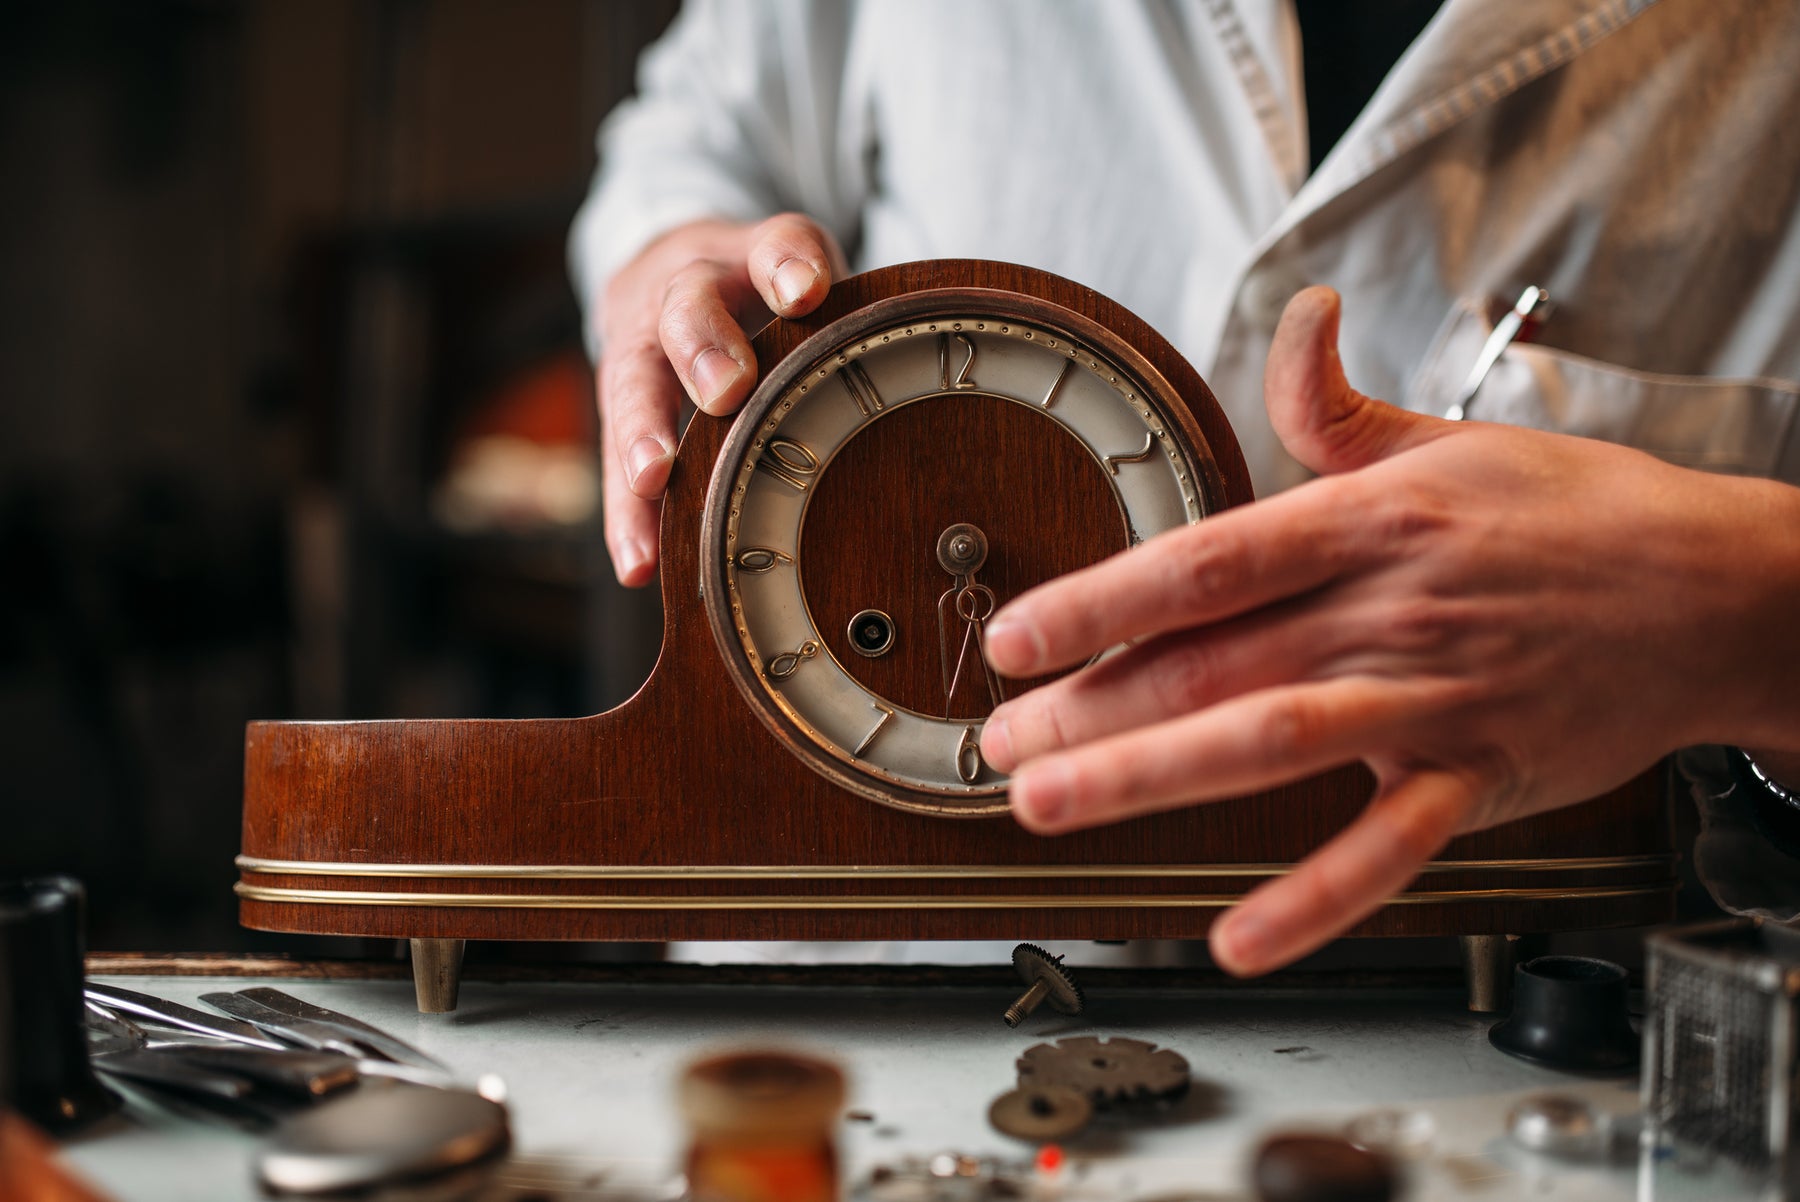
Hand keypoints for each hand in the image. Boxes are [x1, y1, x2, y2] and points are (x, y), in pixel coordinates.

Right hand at [595, 215, 846, 584]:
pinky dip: (629, 514)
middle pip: (686, 310)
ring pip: (635, 383)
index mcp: (741, 257)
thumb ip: (817, 285)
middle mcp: (680, 293)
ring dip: (644, 434)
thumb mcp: (795, 266)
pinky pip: (618, 463)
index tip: (804, 291)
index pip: (770, 246)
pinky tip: (639, 560)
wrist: (663, 274)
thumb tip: (844, 318)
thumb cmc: (752, 287)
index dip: (786, 265)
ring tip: (651, 478)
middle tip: (726, 389)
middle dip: (704, 350)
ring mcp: (641, 348)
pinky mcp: (620, 407)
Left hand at [979, 287, 1799, 974]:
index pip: (1209, 561)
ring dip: (1153, 777)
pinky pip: (1393, 847)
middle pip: (1215, 658)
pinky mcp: (1482, 773)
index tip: (1014, 636)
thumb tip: (1296, 318)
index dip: (1100, 600)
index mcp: (1372, 519)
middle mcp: (1392, 607)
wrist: (1720, 589)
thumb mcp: (1451, 438)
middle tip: (998, 742)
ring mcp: (1437, 696)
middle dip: (1092, 704)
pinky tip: (1238, 936)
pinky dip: (1318, 897)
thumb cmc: (1576, 512)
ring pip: (1275, 739)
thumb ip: (1340, 405)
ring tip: (1051, 806)